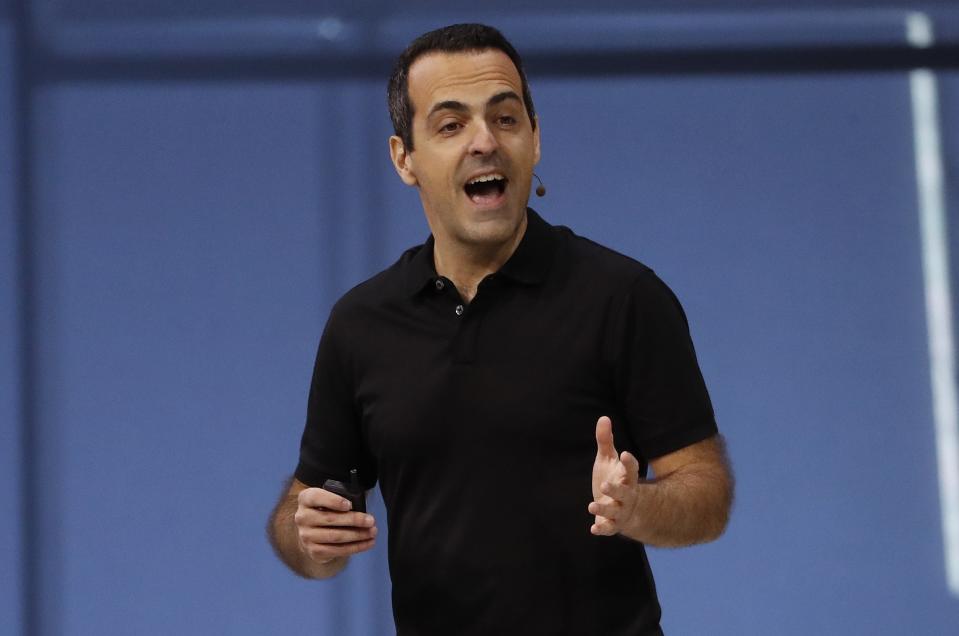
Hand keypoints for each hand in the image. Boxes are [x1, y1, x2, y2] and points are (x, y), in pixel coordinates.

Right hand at [294, 486, 377, 563]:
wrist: (312, 532)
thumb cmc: (327, 510)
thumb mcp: (330, 499)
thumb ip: (341, 499)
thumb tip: (361, 507)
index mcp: (305, 499)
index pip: (316, 497)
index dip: (333, 501)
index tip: (349, 505)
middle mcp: (302, 517)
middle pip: (330, 519)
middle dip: (354, 520)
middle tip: (370, 520)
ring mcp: (306, 536)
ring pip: (335, 536)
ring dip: (357, 535)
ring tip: (372, 532)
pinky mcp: (313, 551)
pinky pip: (337, 550)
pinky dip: (355, 547)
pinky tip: (367, 543)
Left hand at [588, 416, 641, 535]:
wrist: (625, 509)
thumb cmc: (615, 479)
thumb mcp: (608, 460)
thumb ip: (606, 441)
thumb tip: (603, 417)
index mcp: (627, 478)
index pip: (632, 470)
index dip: (630, 463)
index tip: (627, 454)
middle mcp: (627, 495)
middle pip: (625, 493)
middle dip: (616, 490)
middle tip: (605, 485)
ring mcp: (621, 511)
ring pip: (615, 512)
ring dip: (604, 509)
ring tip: (591, 505)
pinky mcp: (613, 524)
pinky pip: (609, 528)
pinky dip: (602, 529)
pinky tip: (593, 529)